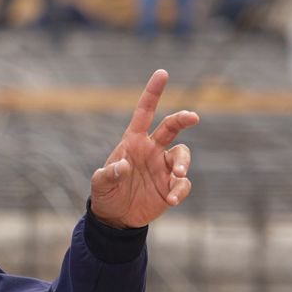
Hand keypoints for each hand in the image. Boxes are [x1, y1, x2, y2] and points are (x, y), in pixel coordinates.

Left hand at [89, 69, 197, 228]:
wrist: (116, 217)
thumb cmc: (106, 194)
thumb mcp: (100, 184)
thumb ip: (109, 174)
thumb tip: (124, 165)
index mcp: (134, 142)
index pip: (144, 112)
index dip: (153, 93)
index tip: (162, 73)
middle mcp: (152, 150)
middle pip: (171, 127)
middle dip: (183, 118)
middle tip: (192, 116)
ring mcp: (163, 167)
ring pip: (182, 156)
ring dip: (182, 164)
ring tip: (177, 175)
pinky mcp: (171, 186)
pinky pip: (182, 184)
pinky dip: (179, 190)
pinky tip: (170, 200)